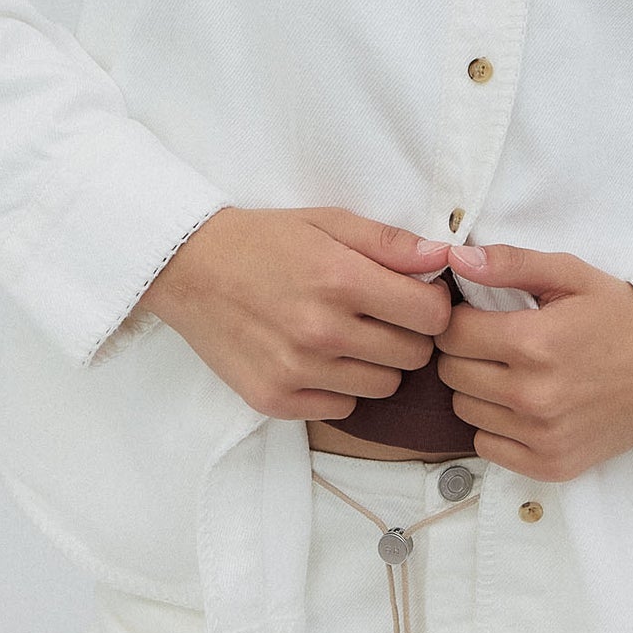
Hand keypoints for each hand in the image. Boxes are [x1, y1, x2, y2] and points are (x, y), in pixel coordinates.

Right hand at [131, 206, 454, 421]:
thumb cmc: (264, 241)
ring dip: (375, 363)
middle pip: (413, 356)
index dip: (432, 305)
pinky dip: (338, 388)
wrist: (188, 269)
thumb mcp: (328, 223)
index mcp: (340, 280)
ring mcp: (297, 371)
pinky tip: (317, 358)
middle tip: (379, 315)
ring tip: (347, 335)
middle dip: (408, 335)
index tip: (415, 297)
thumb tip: (444, 258)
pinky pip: (342, 409)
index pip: (432, 316)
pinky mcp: (274, 400)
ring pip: (382, 387)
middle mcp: (321, 331)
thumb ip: (390, 242)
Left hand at [436, 240, 632, 480]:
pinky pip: (486, 446)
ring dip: (478, 389)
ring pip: (465, 410)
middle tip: (498, 344)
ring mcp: (540, 435)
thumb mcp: (572, 274)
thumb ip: (511, 263)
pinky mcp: (550, 464)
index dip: (461, 318)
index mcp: (532, 342)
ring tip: (513, 373)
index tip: (481, 317)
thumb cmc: (621, 318)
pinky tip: (523, 408)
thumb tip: (456, 260)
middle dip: (467, 352)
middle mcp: (532, 394)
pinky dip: (495, 426)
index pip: (452, 332)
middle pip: (452, 372)